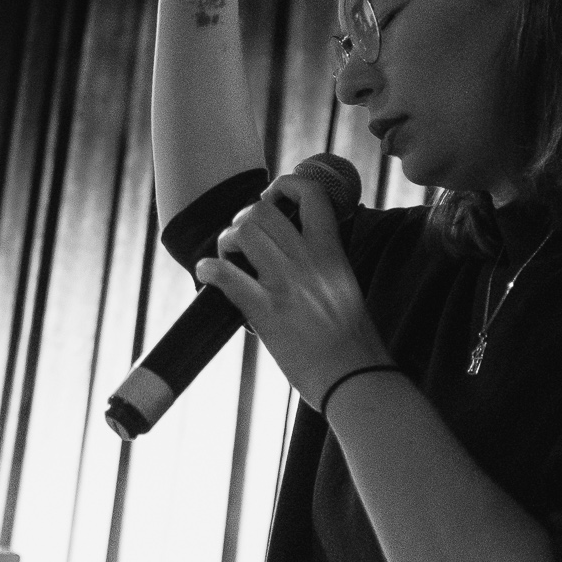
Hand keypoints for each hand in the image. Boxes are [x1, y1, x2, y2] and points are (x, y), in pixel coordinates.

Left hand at [198, 174, 392, 408]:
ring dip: (227, 240)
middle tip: (242, 238)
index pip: (312, 195)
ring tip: (228, 256)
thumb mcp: (345, 287)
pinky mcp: (266, 311)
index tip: (273, 197)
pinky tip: (207, 274)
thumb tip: (301, 253)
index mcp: (331, 252)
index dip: (286, 184)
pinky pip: (227, 276)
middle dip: (244, 218)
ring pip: (244, 233)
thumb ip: (325, 264)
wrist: (353, 377)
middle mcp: (308, 260)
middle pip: (263, 211)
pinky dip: (209, 269)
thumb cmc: (353, 341)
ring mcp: (286, 284)